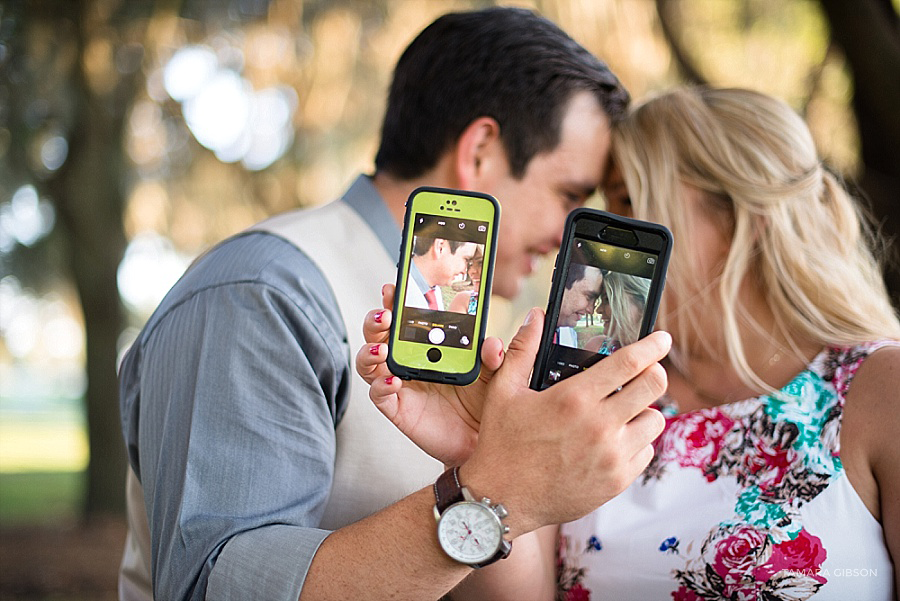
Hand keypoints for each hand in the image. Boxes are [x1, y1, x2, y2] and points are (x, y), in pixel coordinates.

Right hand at [356, 284, 504, 465]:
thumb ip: (495, 356)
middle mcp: (408, 360)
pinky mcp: (397, 408)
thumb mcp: (493, 374)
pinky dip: (380, 385)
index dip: (396, 299)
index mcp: (428, 344)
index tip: (393, 286)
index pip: (406, 316)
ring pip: (369, 361)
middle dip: (375, 320)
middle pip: (378, 333)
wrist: (479, 439)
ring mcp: (399, 383)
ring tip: (382, 348)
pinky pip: (378, 395)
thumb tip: (492, 343)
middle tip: (386, 314)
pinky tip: (393, 380)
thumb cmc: (482, 401)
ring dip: (370, 350)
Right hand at [459, 309, 670, 536]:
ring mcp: (611, 456)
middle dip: (655, 373)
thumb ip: (522, 350)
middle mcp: (599, 426)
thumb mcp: (504, 391)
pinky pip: (646, 452)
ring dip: (643, 411)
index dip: (652, 346)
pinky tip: (614, 440)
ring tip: (624, 411)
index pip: (629, 363)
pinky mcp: (616, 481)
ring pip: (655, 421)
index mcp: (574, 398)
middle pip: (654, 387)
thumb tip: (536, 316)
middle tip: (646, 372)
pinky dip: (636, 442)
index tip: (661, 338)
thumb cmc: (501, 443)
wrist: (500, 499)